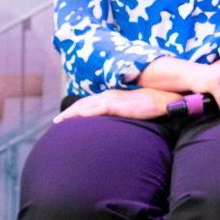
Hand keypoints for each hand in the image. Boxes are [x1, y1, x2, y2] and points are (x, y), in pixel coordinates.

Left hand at [55, 87, 181, 122]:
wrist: (163, 99)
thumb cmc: (150, 105)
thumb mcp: (131, 109)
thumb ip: (121, 113)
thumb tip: (114, 123)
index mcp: (111, 96)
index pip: (89, 102)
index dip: (76, 109)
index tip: (65, 117)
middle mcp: (109, 96)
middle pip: (84, 103)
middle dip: (69, 112)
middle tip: (57, 121)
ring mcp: (113, 100)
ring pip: (87, 106)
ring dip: (72, 113)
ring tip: (61, 120)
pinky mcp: (119, 106)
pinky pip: (100, 109)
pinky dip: (87, 113)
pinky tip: (79, 117)